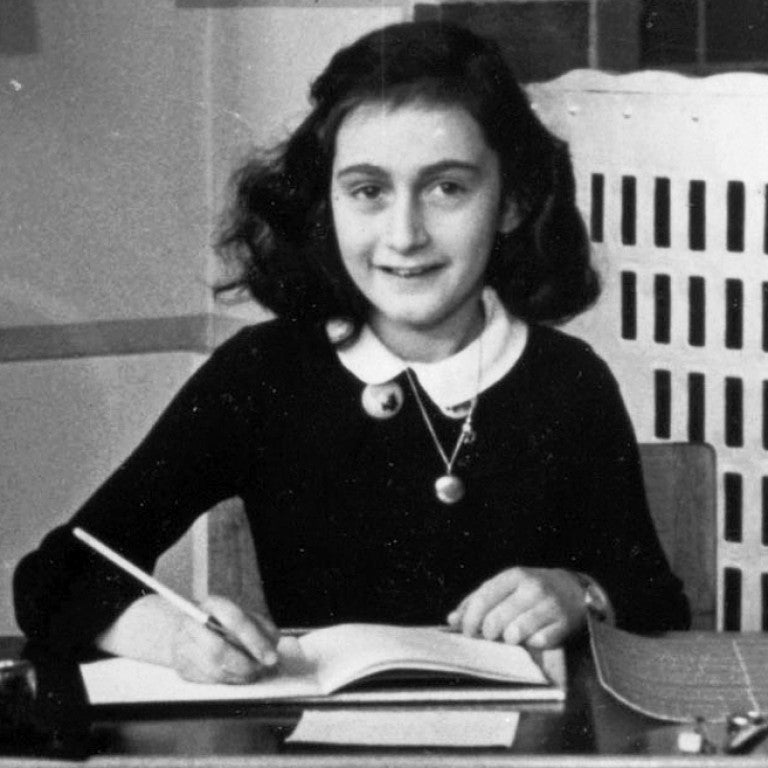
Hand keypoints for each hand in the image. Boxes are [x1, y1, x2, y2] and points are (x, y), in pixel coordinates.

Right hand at [171, 595, 278, 683]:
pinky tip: (236, 675)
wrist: (192, 628)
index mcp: (213, 604)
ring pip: (212, 670)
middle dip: (244, 665)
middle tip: (260, 669)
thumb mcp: (248, 616)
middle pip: (218, 651)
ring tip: (251, 672)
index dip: (254, 640)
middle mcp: (192, 623)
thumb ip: (262, 628)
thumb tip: (271, 648)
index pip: (234, 620)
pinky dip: (227, 681)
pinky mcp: (182, 667)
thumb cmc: (227, 622)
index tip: (270, 657)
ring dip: (237, 676)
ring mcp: (183, 646)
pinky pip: (208, 681)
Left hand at [447, 567, 585, 648]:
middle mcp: (532, 588)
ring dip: (510, 639)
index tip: (468, 632)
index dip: (471, 619)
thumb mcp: (507, 587)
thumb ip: (478, 601)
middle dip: (489, 634)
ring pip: (515, 633)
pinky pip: (538, 643)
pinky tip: (535, 637)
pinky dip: (532, 644)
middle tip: (492, 636)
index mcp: (514, 576)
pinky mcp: (564, 624)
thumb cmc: (532, 590)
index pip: (483, 598)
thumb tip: (452, 620)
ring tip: (513, 635)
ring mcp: (550, 605)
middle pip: (496, 620)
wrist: (575, 590)